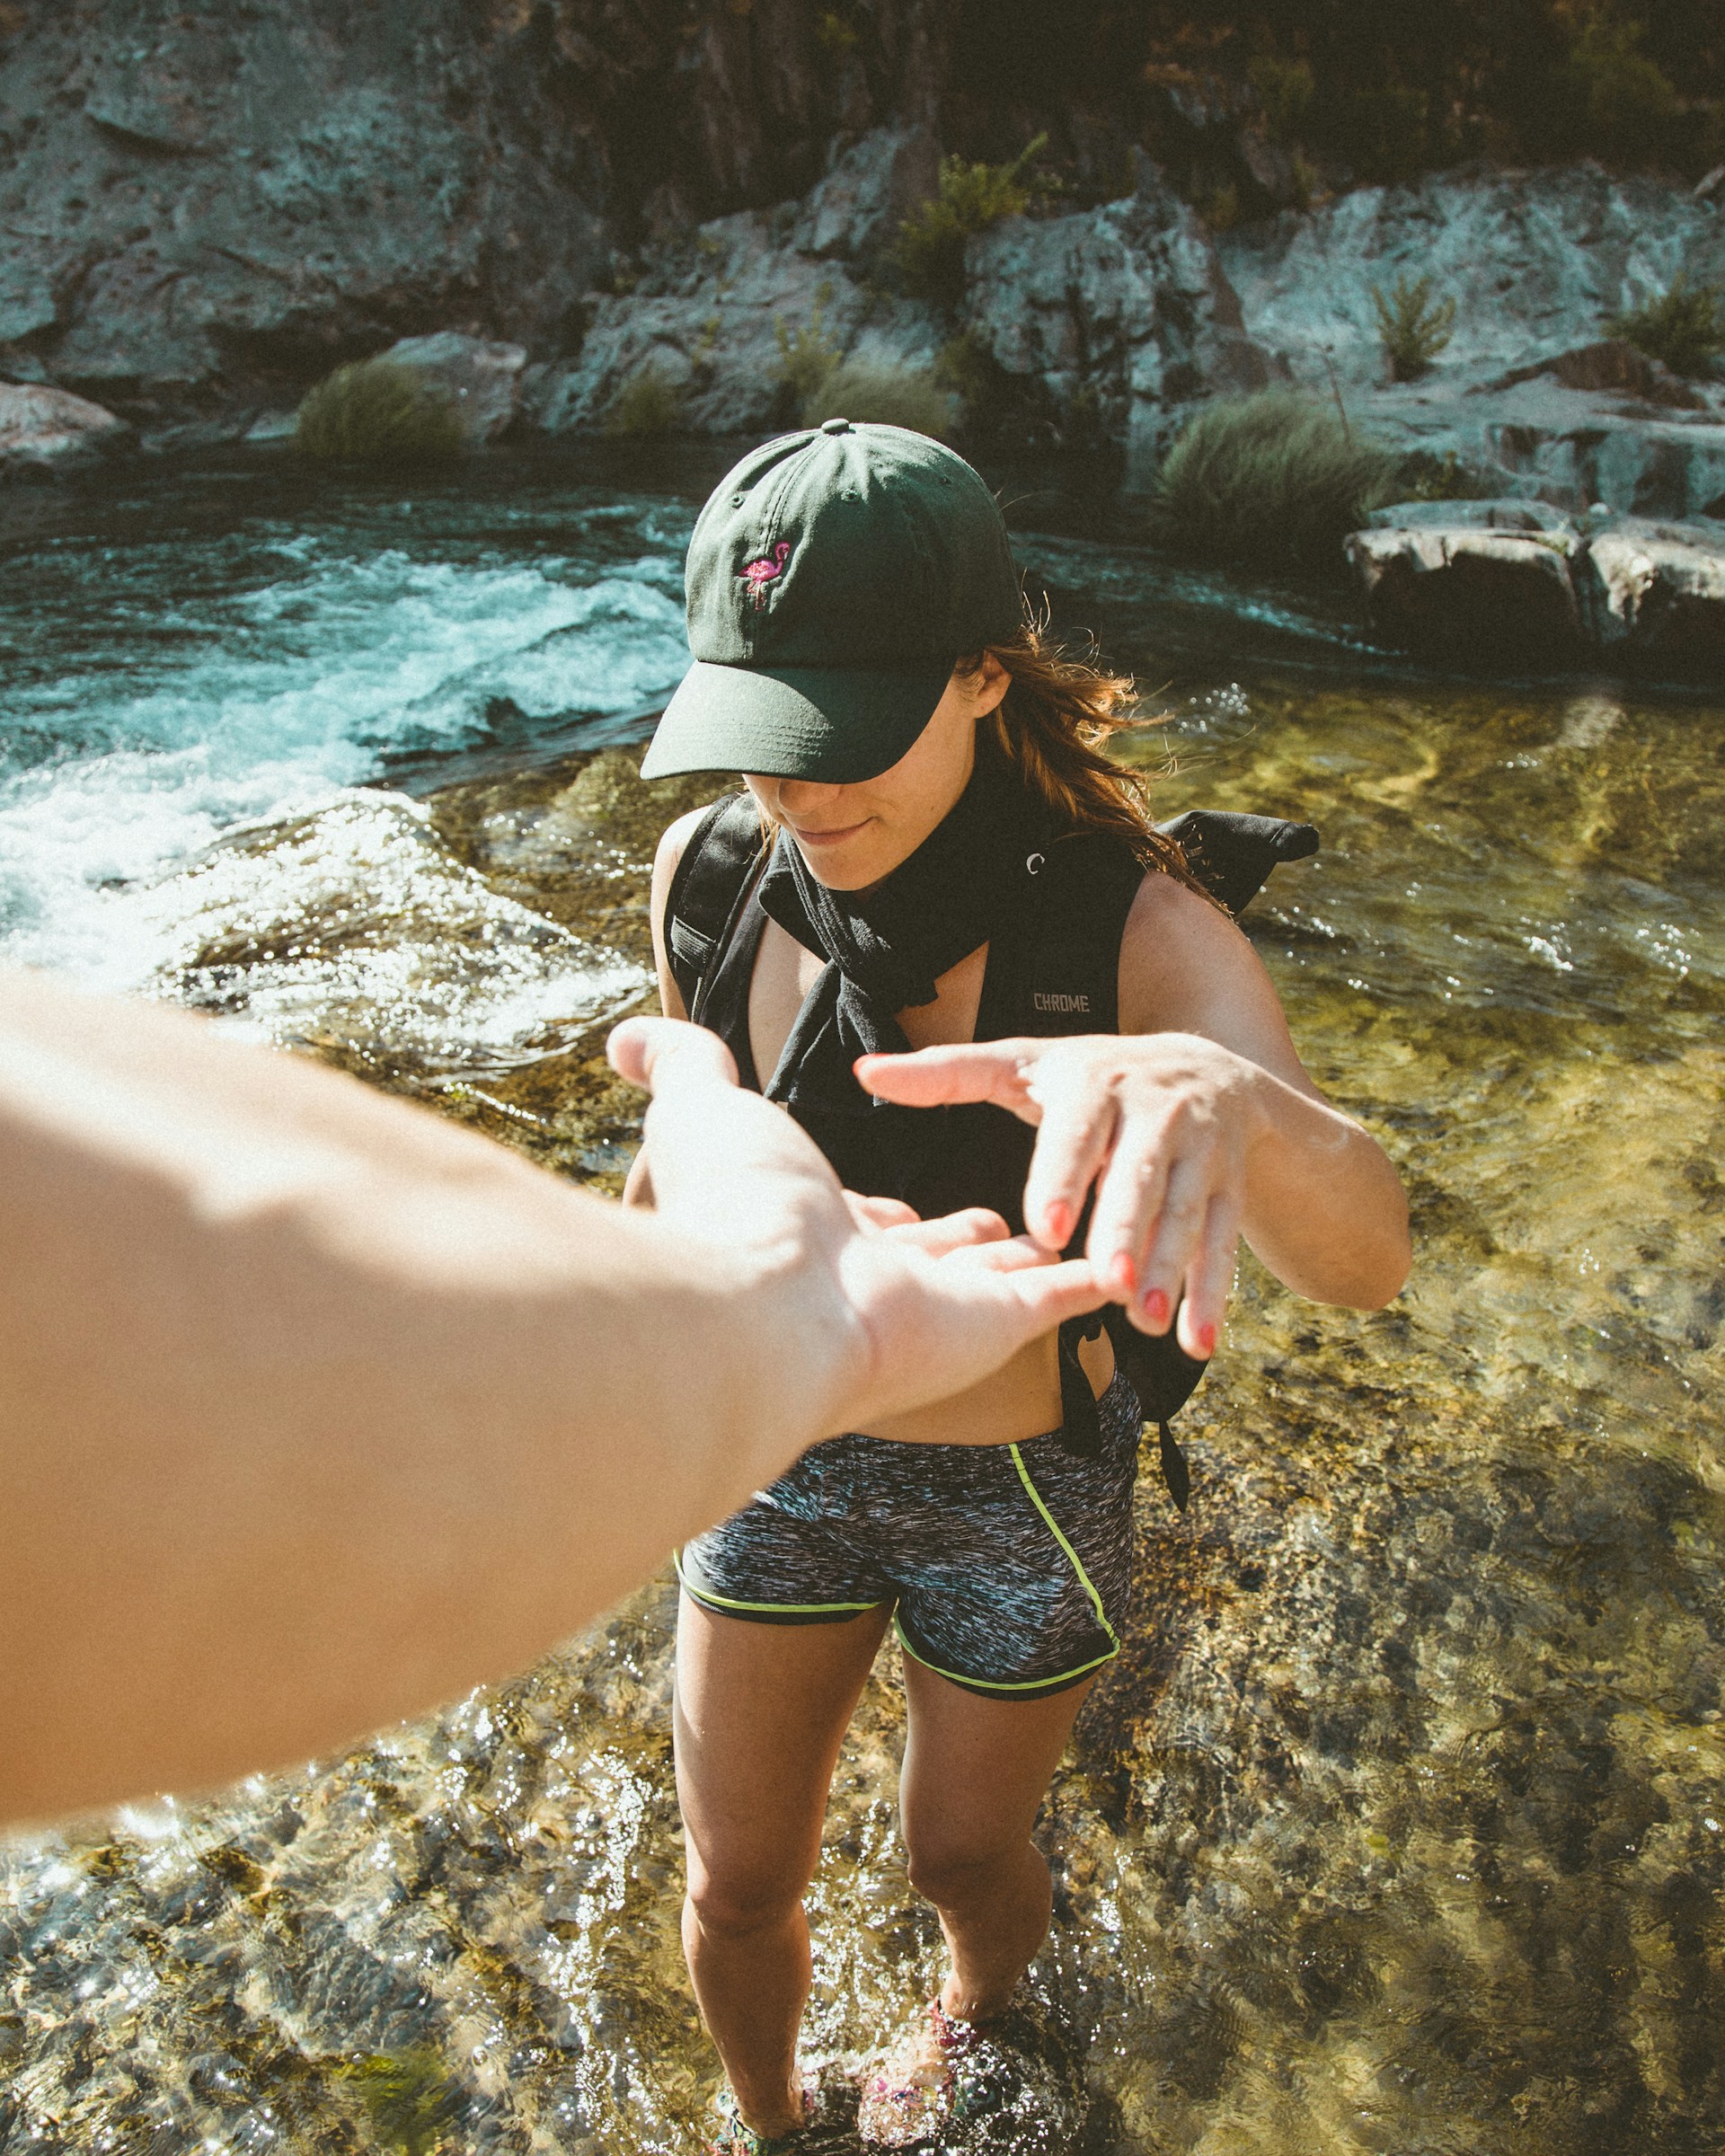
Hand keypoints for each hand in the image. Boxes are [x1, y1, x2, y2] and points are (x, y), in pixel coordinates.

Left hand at [607, 1018, 1105, 1434]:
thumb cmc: (735, 1204)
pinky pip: (1058, 1299)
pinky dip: (1094, 1285)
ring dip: (1039, 1262)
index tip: (902, 1210)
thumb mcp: (703, 1108)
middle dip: (969, 1246)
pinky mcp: (995, 1322)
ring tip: (1086, 1247)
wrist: (769, 1298)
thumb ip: (677, 1066)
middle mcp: (879, 1282)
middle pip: (939, 1261)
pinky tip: (1126, 1277)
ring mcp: (941, 1309)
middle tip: (1012, 1227)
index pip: (867, 1228)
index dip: (888, 1215)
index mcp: (820, 1238)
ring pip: (1003, 1282)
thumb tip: (625, 1037)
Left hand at [856, 1033, 1267, 1362]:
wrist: (1214, 1070)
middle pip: (1138, 1176)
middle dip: (1126, 1230)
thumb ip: (947, 1074)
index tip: (1041, 1230)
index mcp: (1094, 1083)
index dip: (1062, 1177)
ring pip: (1185, 1213)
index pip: (1077, 1132)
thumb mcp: (1024, 1064)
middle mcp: (1154, 1112)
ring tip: (1147, 1323)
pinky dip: (1212, 1293)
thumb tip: (866, 1070)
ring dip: (1170, 1269)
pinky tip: (1197, 1342)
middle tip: (1105, 1283)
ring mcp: (1199, 1151)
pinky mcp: (1229, 1187)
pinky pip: (1222, 1241)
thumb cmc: (1093, 1075)